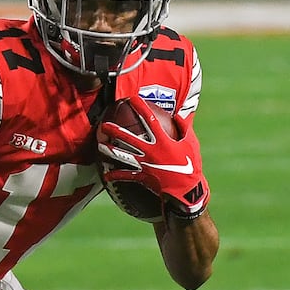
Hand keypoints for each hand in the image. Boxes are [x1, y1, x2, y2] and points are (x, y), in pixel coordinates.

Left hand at [98, 99, 208, 219]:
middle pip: (129, 138)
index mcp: (164, 141)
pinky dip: (115, 175)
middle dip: (115, 131)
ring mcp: (145, 164)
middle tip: (103, 124)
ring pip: (123, 156)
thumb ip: (183, 128)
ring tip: (98, 145)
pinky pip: (125, 176)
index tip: (132, 99)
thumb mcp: (191, 143)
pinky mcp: (142, 176)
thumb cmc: (191, 165)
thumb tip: (179, 115)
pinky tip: (105, 175)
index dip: (141, 108)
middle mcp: (151, 151)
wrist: (186, 190)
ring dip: (109, 151)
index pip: (150, 120)